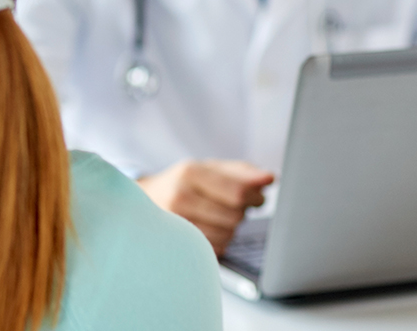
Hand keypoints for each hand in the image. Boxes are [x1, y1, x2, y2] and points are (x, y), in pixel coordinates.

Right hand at [138, 160, 274, 254]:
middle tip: (234, 205)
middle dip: (242, 211)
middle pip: (235, 216)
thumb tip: (270, 178)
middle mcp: (180, 197)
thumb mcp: (210, 168)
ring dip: (231, 227)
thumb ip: (243, 172)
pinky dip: (221, 240)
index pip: (238, 192)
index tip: (259, 196)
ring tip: (218, 215)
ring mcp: (177, 224)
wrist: (146, 200)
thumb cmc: (185, 182)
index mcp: (190, 172)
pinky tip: (210, 228)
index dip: (256, 197)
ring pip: (228, 235)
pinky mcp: (179, 244)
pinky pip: (218, 249)